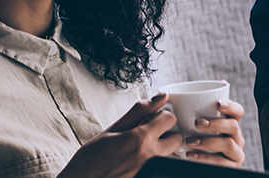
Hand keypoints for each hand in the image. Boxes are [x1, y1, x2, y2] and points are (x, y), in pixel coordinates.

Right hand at [58, 94, 182, 177]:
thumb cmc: (91, 160)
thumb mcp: (112, 131)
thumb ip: (139, 112)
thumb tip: (161, 97)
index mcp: (141, 139)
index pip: (170, 118)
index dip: (162, 115)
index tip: (152, 118)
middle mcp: (151, 156)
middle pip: (177, 138)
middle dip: (167, 133)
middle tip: (149, 134)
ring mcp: (152, 167)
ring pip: (172, 153)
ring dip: (163, 148)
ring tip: (142, 149)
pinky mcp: (150, 174)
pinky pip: (162, 164)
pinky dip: (155, 160)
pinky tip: (138, 160)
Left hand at [183, 99, 244, 167]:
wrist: (190, 162)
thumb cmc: (192, 141)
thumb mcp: (192, 127)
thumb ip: (189, 111)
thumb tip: (169, 94)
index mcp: (229, 124)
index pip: (237, 111)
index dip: (230, 106)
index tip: (217, 103)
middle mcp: (235, 137)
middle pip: (233, 126)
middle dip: (216, 123)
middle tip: (197, 123)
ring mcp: (235, 152)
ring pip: (228, 144)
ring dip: (208, 141)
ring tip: (190, 141)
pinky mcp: (231, 166)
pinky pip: (221, 162)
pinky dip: (205, 158)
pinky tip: (190, 154)